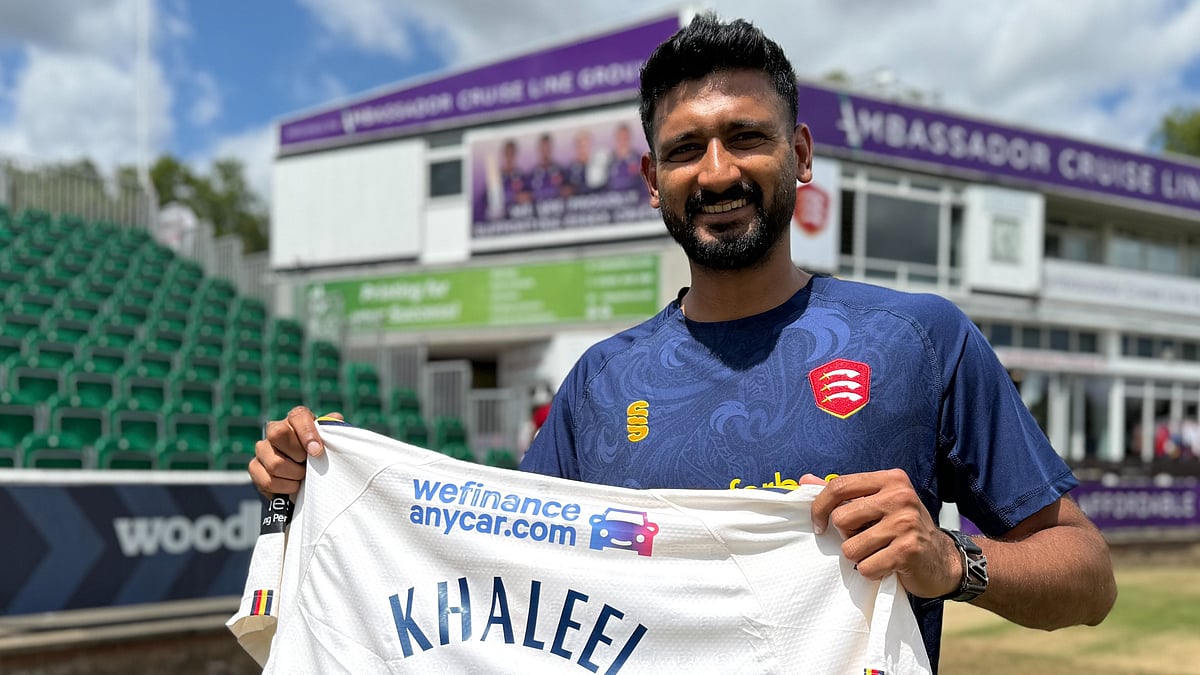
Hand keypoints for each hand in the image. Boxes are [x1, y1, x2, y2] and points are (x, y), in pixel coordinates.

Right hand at [247, 407, 340, 496]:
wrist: (306, 479)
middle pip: (278, 434)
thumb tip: (336, 418)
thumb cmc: (319, 456)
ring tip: (303, 476)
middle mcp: (276, 429)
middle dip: (297, 455)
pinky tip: (293, 485)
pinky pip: (267, 480)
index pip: (298, 416)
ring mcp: (262, 448)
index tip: (316, 452)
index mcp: (296, 419)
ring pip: (274, 462)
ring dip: (294, 475)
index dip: (307, 433)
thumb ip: (332, 431)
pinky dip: (284, 487)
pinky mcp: (254, 467)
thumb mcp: (329, 443)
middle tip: (308, 464)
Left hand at [808, 469, 960, 598]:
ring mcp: (906, 523)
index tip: (818, 524)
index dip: (819, 507)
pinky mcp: (908, 550)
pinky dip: (871, 571)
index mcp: (890, 479)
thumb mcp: (877, 503)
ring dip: (859, 556)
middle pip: (841, 518)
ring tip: (879, 552)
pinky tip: (888, 565)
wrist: (942, 560)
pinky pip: (866, 566)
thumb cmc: (902, 529)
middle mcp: (900, 496)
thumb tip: (804, 481)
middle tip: (866, 539)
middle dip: (846, 535)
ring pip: (850, 546)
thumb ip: (842, 493)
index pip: (839, 486)